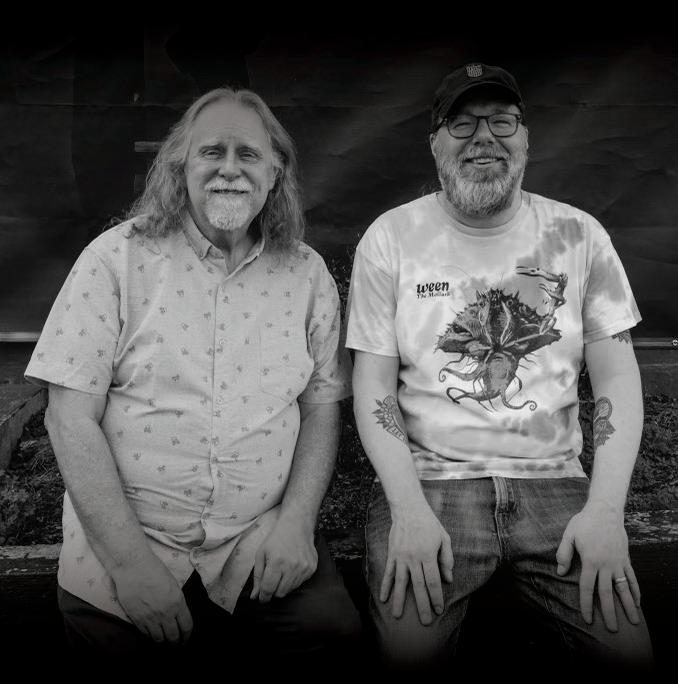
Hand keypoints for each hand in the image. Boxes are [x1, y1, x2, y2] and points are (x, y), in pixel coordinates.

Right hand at [112, 556, 192, 643]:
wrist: (133, 567)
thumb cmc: (154, 570)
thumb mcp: (173, 584)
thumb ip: (176, 601)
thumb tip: (177, 614)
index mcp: (178, 602)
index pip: (187, 626)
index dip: (187, 636)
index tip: (186, 639)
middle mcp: (165, 612)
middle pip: (173, 636)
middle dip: (176, 642)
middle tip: (176, 644)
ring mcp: (150, 617)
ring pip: (159, 638)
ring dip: (163, 641)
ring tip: (164, 641)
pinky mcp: (137, 619)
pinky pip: (146, 634)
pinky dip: (150, 636)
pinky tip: (152, 634)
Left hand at [250, 513, 317, 602]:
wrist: (297, 525)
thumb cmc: (277, 538)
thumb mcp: (261, 553)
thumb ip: (257, 576)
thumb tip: (255, 596)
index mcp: (277, 562)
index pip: (268, 589)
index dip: (263, 596)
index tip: (261, 598)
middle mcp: (292, 566)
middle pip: (280, 593)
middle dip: (273, 590)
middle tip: (271, 581)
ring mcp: (304, 568)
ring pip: (290, 589)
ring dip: (284, 584)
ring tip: (282, 570)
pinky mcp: (312, 568)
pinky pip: (300, 583)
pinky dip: (293, 579)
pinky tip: (291, 567)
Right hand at [381, 505, 453, 625]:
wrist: (408, 509)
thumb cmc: (429, 523)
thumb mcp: (444, 538)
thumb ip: (447, 559)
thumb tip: (449, 579)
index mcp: (428, 554)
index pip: (433, 581)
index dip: (436, 596)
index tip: (438, 609)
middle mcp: (414, 558)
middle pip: (418, 585)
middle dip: (422, 605)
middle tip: (425, 621)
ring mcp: (401, 556)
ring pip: (401, 582)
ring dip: (400, 600)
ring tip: (397, 616)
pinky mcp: (392, 554)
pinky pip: (389, 572)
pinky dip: (386, 585)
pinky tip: (384, 598)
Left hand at [556, 503, 640, 631]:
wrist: (605, 511)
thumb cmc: (584, 522)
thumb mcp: (569, 535)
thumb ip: (563, 554)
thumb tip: (560, 572)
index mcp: (590, 561)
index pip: (587, 588)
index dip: (586, 604)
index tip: (588, 619)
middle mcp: (605, 565)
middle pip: (607, 593)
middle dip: (609, 612)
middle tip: (613, 630)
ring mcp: (617, 563)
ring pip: (624, 588)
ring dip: (628, 605)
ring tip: (634, 621)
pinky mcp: (625, 559)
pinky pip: (632, 577)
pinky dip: (636, 590)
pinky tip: (638, 602)